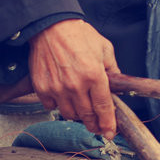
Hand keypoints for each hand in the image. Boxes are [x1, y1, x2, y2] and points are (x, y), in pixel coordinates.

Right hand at [29, 18, 118, 136]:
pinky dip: (58, 104)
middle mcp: (76, 85)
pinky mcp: (42, 88)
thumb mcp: (104, 48)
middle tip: (97, 126)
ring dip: (77, 114)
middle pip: (87, 116)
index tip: (109, 132)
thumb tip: (117, 85)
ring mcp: (57, 88)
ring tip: (81, 107)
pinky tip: (63, 96)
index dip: (108, 123)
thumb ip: (113, 69)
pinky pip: (51, 106)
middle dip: (94, 124)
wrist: (50, 27)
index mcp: (94, 75)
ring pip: (69, 114)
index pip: (103, 107)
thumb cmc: (79, 35)